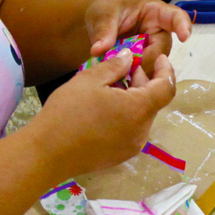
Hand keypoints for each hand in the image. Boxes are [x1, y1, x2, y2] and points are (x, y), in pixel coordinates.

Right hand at [32, 53, 176, 178]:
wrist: (47, 153)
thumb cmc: (68, 112)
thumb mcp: (89, 80)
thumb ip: (115, 66)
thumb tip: (128, 57)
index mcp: (139, 109)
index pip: (166, 87)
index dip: (166, 71)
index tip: (158, 58)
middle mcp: (142, 131)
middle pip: (152, 102)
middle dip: (143, 82)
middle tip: (124, 68)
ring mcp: (131, 146)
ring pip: (140, 116)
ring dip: (133, 99)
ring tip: (109, 87)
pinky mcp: (120, 156)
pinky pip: (130, 130)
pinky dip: (125, 115)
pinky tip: (103, 109)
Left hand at [84, 0, 191, 76]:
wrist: (98, 22)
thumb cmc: (105, 10)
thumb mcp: (103, 15)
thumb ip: (103, 31)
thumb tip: (99, 50)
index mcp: (155, 13)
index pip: (175, 17)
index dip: (182, 26)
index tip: (184, 37)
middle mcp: (159, 32)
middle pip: (162, 51)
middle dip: (144, 60)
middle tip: (122, 66)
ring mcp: (153, 49)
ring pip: (154, 66)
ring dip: (137, 72)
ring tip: (115, 72)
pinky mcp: (146, 63)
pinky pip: (145, 75)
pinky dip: (132, 79)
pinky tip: (117, 79)